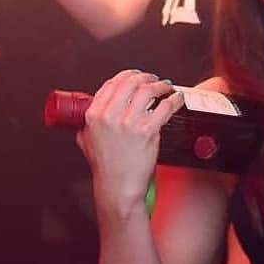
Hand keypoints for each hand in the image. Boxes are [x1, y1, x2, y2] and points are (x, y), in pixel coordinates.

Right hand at [77, 70, 182, 216]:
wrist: (118, 187)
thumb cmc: (106, 168)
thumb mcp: (86, 141)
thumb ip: (88, 126)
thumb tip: (95, 114)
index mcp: (94, 115)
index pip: (111, 84)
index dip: (126, 76)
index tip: (134, 76)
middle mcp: (110, 115)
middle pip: (131, 82)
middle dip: (145, 77)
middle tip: (153, 79)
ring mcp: (129, 122)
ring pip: (148, 90)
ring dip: (160, 85)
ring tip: (166, 87)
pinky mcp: (148, 130)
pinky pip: (165, 106)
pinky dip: (174, 99)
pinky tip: (176, 98)